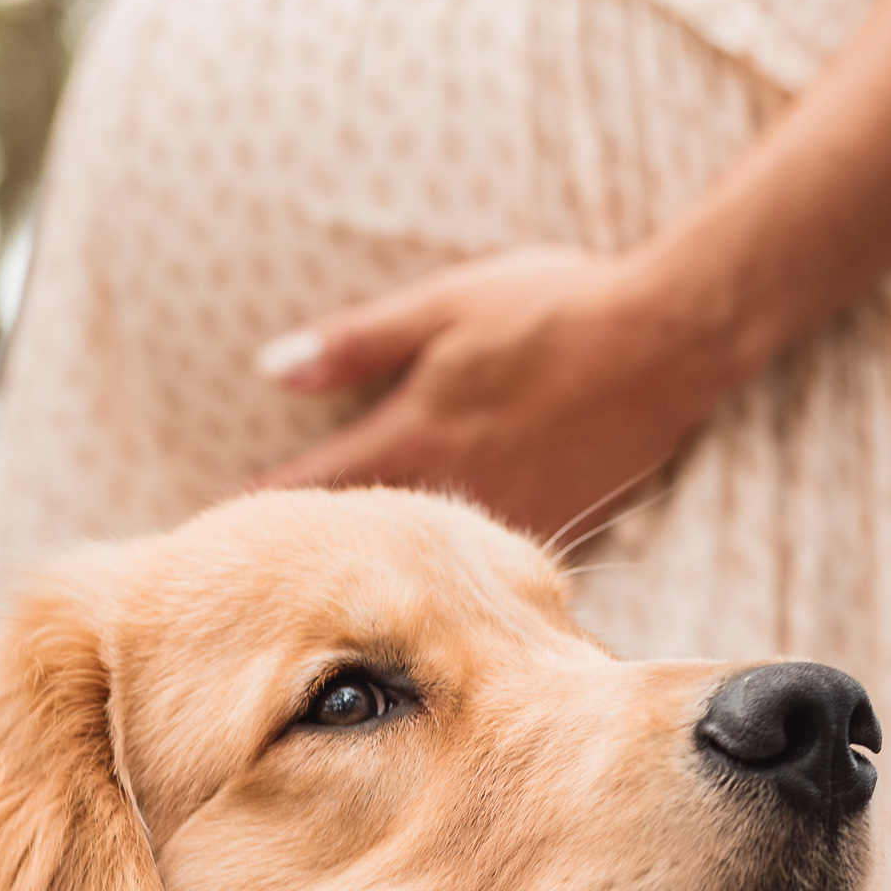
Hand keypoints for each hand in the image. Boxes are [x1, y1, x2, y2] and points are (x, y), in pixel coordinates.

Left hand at [252, 247, 737, 540]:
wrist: (667, 342)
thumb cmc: (550, 309)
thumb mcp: (441, 308)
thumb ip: (356, 345)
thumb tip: (270, 369)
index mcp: (416, 434)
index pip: (319, 481)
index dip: (267, 503)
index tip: (223, 529)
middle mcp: (456, 487)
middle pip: (370, 530)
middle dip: (321, 546)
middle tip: (272, 569)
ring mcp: (508, 510)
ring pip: (434, 554)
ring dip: (394, 563)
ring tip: (355, 582)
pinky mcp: (558, 518)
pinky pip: (497, 553)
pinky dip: (468, 568)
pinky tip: (456, 581)